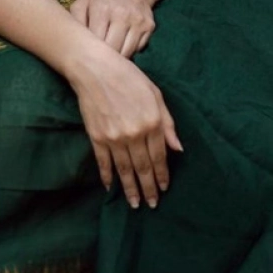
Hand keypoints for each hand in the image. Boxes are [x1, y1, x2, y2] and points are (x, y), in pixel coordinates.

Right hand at [65, 41, 182, 208]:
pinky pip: (103, 162)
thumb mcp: (155, 94)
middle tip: (151, 204)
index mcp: (152, 122)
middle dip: (148, 188)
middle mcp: (135, 134)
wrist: (94, 68)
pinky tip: (110, 187)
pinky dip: (107, 176)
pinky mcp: (97, 137)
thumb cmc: (128, 77)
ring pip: (124, 170)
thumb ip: (167, 123)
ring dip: (130, 189)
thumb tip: (178, 148)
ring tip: (134, 204)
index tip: (164, 189)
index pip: (159, 157)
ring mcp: (114, 137)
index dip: (162, 175)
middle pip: (143, 168)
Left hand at [69, 0, 155, 57]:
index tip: (86, 56)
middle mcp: (122, 14)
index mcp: (101, 8)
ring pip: (127, 53)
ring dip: (117, 58)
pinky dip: (129, 51)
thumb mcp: (83, 3)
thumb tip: (72, 45)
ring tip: (109, 55)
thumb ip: (74, 22)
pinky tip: (122, 44)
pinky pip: (138, 49)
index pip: (96, 41)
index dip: (91, 51)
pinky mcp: (149, 27)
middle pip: (112, 49)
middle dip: (104, 58)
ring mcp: (138, 21)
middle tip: (97, 61)